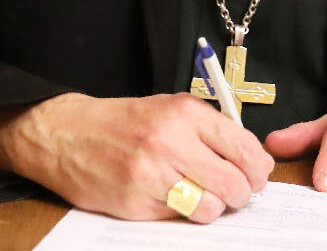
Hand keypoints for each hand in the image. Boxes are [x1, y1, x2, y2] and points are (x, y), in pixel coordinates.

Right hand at [0, 92, 273, 222]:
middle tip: (237, 194)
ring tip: (204, 198)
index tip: (258, 176)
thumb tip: (250, 159)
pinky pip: (179, 217)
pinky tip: (172, 198)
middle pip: (234, 183)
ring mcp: (152, 174)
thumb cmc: (122, 123)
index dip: (259, 169)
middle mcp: (170, 141)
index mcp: (184, 113)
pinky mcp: (136, 202)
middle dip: (243, 195)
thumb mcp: (169, 109)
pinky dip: (183, 213)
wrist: (66, 134)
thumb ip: (208, 129)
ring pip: (210, 207)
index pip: (244, 148)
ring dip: (214, 208)